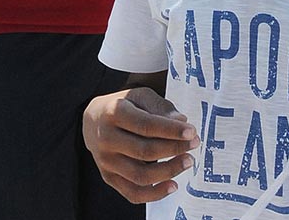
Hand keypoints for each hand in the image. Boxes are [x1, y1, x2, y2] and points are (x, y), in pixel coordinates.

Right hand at [83, 87, 199, 203]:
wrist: (94, 120)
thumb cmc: (124, 105)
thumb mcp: (140, 95)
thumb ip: (161, 107)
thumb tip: (182, 121)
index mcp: (114, 112)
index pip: (146, 125)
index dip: (171, 130)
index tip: (192, 131)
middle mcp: (106, 138)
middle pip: (145, 151)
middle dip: (174, 149)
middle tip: (194, 144)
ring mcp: (106, 161)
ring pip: (140, 175)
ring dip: (169, 171)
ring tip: (188, 161)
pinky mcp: (109, 178)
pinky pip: (133, 193)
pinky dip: (155, 194)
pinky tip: (173, 185)